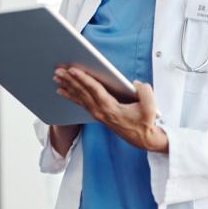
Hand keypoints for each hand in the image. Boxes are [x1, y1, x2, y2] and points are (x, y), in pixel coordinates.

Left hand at [53, 65, 168, 152]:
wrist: (143, 139)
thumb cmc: (145, 122)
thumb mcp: (151, 108)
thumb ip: (145, 92)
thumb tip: (135, 84)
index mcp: (111, 108)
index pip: (94, 90)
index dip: (83, 79)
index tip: (73, 69)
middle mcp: (100, 111)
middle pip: (82, 92)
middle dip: (70, 80)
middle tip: (58, 69)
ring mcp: (97, 113)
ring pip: (79, 97)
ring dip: (67, 85)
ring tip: (56, 76)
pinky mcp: (97, 114)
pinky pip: (80, 102)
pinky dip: (70, 95)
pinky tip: (62, 90)